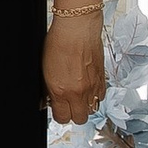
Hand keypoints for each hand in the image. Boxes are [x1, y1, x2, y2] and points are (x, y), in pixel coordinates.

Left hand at [43, 10, 104, 126]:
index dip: (59, 114)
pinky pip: (101, 96)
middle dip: (73, 113)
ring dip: (85, 105)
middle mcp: (78, 92)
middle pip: (79, 119)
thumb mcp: (45, 70)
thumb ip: (49, 89)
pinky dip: (95, 95)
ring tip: (78, 94)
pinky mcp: (102, 79)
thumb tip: (50, 101)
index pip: (61, 118)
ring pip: (92, 109)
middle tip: (68, 103)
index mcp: (61, 90)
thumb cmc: (59, 42)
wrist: (77, 28)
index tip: (57, 108)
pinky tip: (88, 86)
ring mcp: (92, 86)